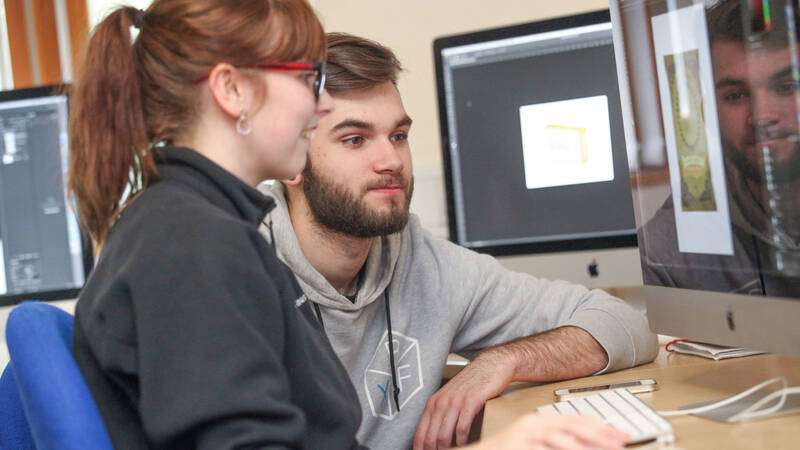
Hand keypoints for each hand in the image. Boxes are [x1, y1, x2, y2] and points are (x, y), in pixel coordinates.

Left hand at [413, 353, 512, 448]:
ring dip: (447, 449)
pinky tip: (464, 445)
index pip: (420, 433)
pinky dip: (462, 441)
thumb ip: (441, 415)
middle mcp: (441, 402)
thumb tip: (435, 439)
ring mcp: (455, 402)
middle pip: (431, 437)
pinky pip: (462, 428)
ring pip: (444, 435)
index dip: (420, 449)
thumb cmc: (471, 385)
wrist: (489, 366)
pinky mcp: (471, 402)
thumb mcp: (450, 398)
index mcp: (433, 403)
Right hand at [469, 412, 627, 449]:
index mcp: (541, 419)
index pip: (576, 419)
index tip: (620, 435)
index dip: (601, 426)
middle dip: (600, 435)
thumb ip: (557, 437)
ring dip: (586, 446)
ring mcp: (526, 435)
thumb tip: (582, 437)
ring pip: (563, 439)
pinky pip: (545, 449)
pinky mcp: (519, 445)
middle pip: (573, 426)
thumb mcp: (535, 440)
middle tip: (620, 442)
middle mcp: (534, 423)